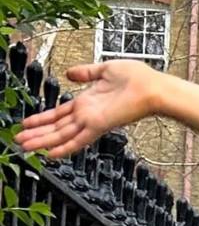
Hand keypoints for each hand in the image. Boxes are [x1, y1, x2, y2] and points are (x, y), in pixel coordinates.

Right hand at [15, 60, 165, 160]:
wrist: (154, 88)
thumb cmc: (137, 78)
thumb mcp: (104, 70)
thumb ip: (86, 73)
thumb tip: (69, 73)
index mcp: (88, 102)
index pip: (60, 113)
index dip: (43, 119)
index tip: (27, 123)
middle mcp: (87, 114)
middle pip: (57, 127)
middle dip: (37, 134)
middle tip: (17, 141)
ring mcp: (92, 121)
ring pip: (62, 134)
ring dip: (42, 141)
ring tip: (24, 147)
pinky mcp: (100, 125)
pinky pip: (79, 139)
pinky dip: (65, 147)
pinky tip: (51, 155)